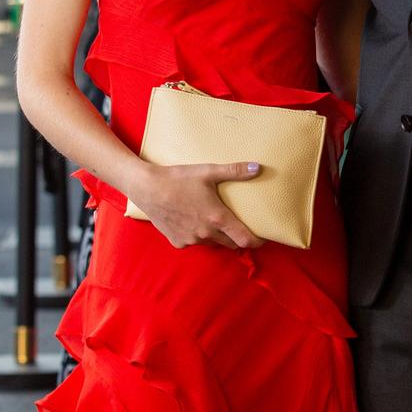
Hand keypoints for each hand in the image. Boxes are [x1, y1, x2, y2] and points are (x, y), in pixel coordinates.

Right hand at [128, 161, 264, 250]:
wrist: (148, 188)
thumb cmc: (180, 178)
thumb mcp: (209, 171)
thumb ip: (235, 171)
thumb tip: (258, 167)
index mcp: (217, 219)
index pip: (244, 239)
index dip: (257, 241)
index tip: (263, 238)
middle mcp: (206, 234)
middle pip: (230, 244)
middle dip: (237, 238)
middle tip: (240, 227)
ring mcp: (191, 240)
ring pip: (212, 244)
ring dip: (218, 237)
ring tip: (217, 223)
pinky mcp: (177, 242)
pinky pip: (194, 243)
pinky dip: (198, 236)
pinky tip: (194, 222)